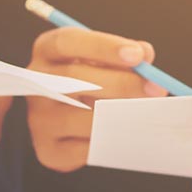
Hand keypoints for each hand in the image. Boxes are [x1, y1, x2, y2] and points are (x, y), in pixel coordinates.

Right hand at [25, 27, 167, 172]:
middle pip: (74, 78)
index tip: (137, 55)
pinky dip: (110, 143)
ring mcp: (38, 119)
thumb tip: (145, 56)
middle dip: (121, 83)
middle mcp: (35, 83)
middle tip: (155, 89)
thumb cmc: (93, 82)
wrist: (71, 123)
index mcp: (47, 51)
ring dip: (119, 117)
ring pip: (80, 117)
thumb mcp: (105, 61)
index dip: (103, 47)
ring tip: (148, 116)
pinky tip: (130, 137)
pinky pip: (84, 149)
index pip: (68, 42)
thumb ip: (126, 56)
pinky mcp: (47, 150)